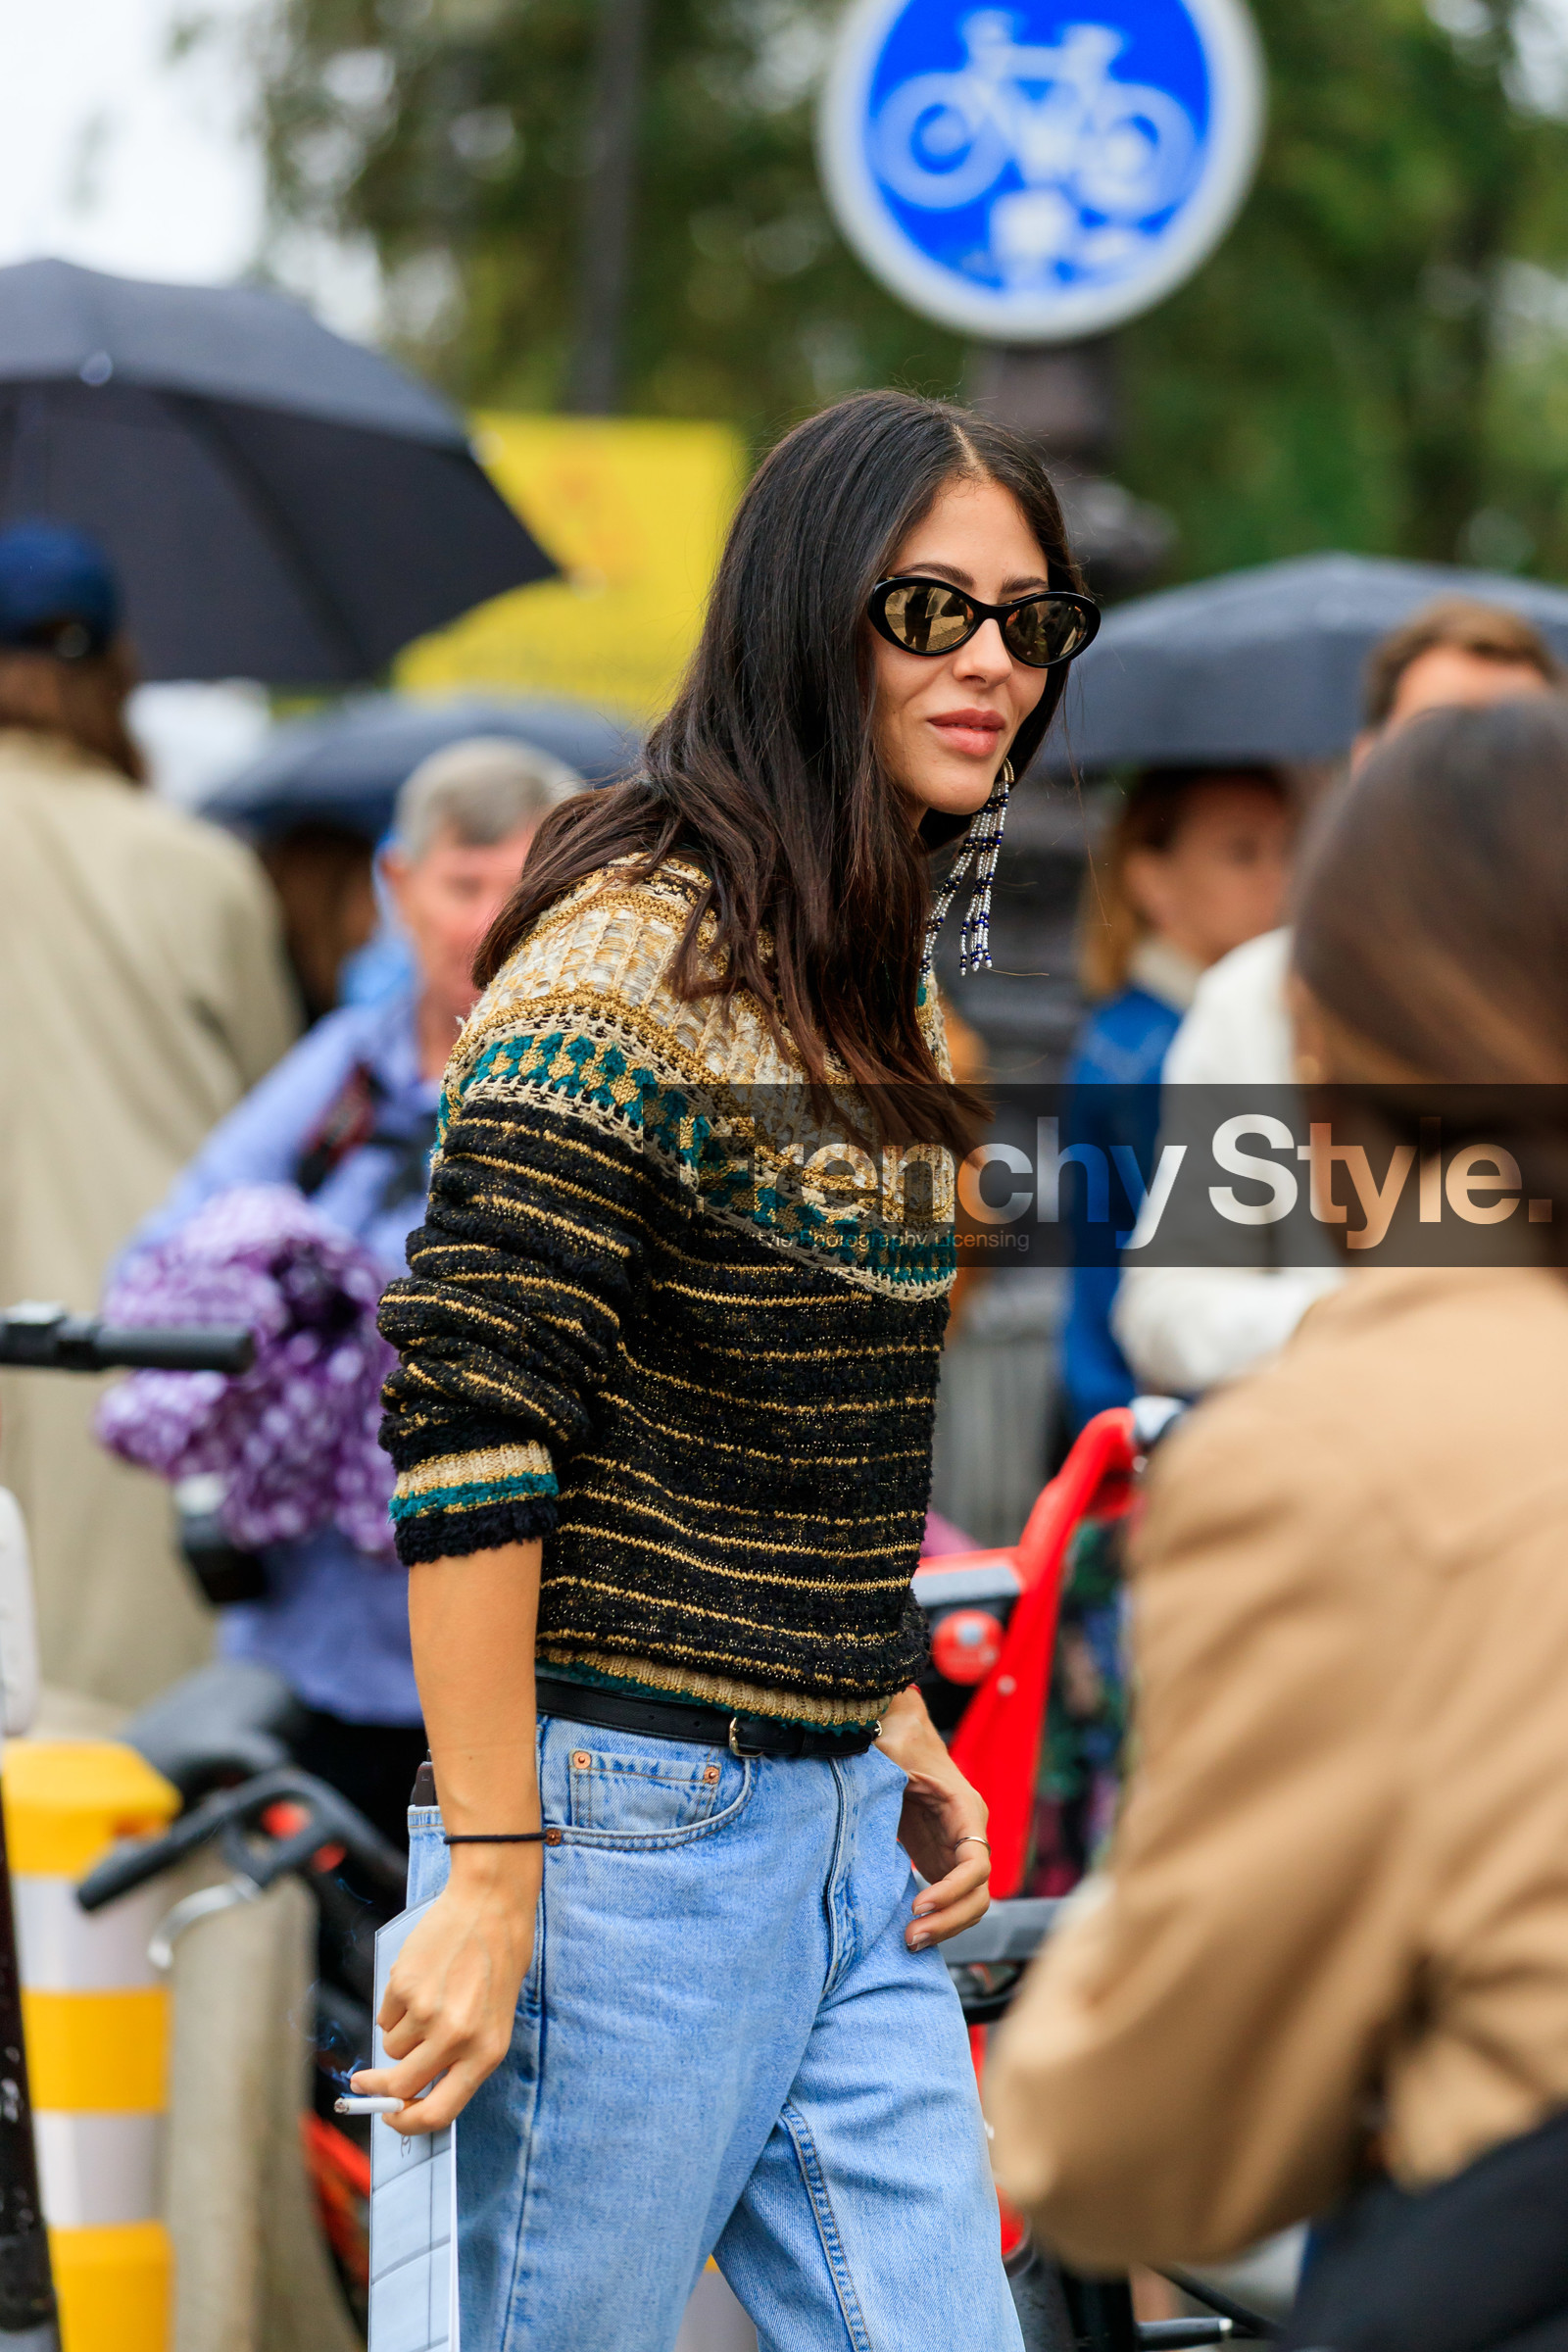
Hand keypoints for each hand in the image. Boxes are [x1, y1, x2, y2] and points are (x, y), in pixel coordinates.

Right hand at [349, 1847, 538, 2134]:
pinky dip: (394, 2004)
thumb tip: (413, 2091)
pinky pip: (385, 2014)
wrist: (491, 1904)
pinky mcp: (405, 1986)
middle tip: (364, 2082)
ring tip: (427, 1998)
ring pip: (391, 2047)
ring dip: (399, 2032)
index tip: (391, 2118)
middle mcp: (456, 2039)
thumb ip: (460, 2056)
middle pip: (400, 2086)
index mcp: (486, 2054)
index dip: (407, 2123)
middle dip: (377, 2088)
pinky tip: (420, 1979)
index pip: (440, 2114)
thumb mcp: (494, 2019)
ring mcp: (428, 2012)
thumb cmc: (497, 1960)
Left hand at [876, 1684, 990, 1948]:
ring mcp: (956, 1851)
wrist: (900, 1731)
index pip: (976, 1863)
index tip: (918, 1904)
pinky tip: (907, 1932)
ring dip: (945, 1927)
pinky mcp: (938, 1859)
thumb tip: (866, 1783)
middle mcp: (969, 1835)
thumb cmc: (898, 1737)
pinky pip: (949, 1900)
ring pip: (968, 1903)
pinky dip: (936, 1919)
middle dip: (950, 1920)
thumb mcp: (891, 1749)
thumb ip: (885, 1765)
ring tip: (908, 1942)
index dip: (952, 1889)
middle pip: (978, 1893)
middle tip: (910, 1937)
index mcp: (966, 1810)